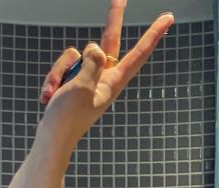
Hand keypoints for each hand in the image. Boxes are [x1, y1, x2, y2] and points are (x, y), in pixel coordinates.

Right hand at [37, 0, 173, 146]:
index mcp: (114, 81)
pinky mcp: (75, 79)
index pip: (138, 53)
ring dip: (59, 71)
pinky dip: (53, 78)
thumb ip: (91, 64)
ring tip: (56, 93)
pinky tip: (50, 96)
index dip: (153, 34)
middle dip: (113, 18)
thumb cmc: (68, 117)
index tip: (168, 18)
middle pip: (109, 40)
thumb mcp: (80, 87)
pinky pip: (63, 65)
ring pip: (74, 54)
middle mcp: (104, 76)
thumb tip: (97, 47)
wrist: (52, 137)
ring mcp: (89, 77)